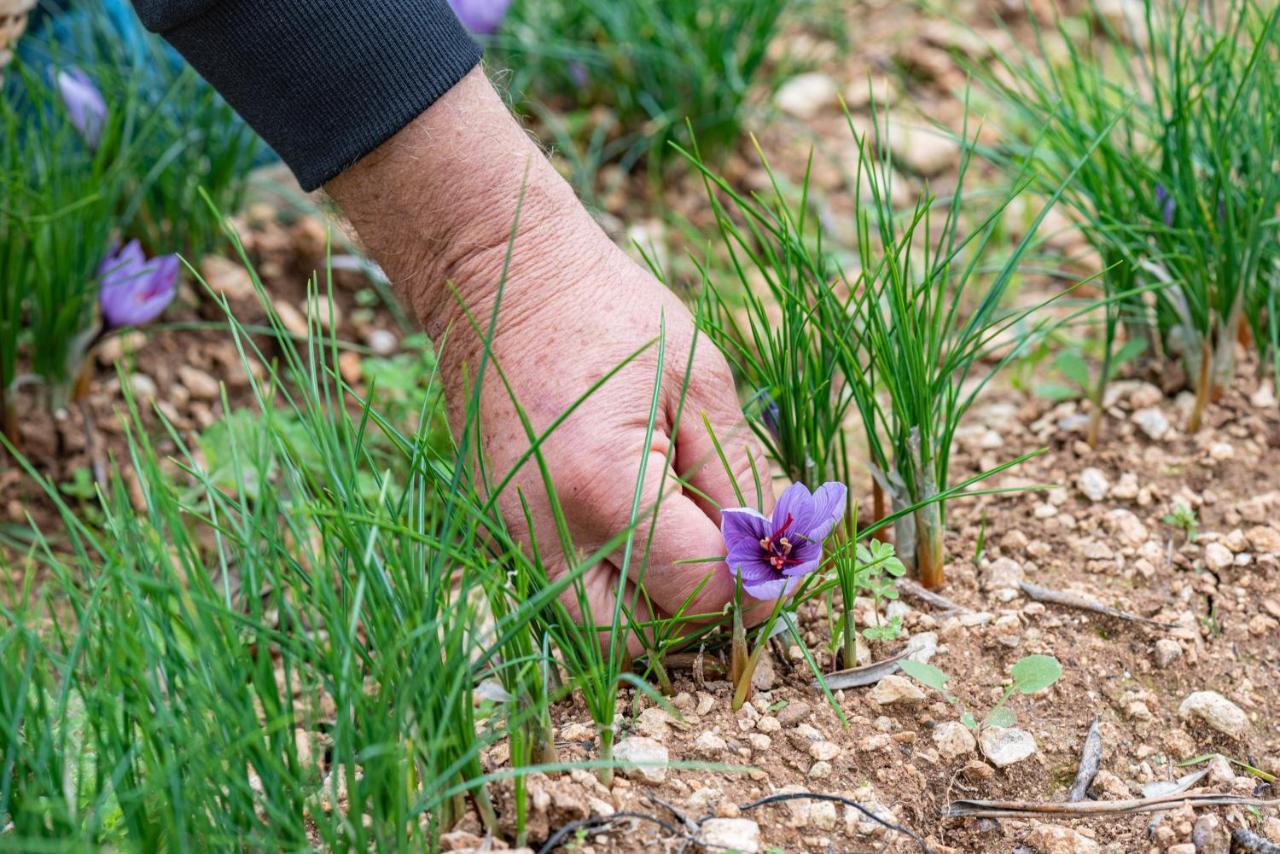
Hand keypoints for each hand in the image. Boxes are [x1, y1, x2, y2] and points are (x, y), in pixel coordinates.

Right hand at [326, 68, 772, 648]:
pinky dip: (611, 574)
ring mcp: (511, 535)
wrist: (504, 276)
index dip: (754, 580)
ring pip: (595, 628)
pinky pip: (567, 587)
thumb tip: (778, 556)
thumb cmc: (612, 315)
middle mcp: (544, 531)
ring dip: (650, 601)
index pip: (701, 591)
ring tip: (678, 531)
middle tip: (724, 548)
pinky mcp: (500, 529)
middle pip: (639, 638)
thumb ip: (744, 481)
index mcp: (605, 487)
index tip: (775, 545)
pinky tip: (634, 514)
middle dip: (695, 608)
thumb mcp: (705, 384)